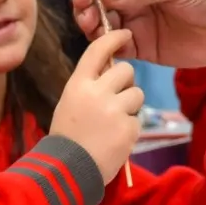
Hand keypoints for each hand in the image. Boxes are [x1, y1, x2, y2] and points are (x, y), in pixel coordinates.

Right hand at [48, 29, 146, 181]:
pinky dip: (130, 129)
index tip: (126, 33)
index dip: (113, 38)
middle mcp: (97, 92)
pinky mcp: (128, 128)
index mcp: (78, 84)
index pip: (97, 50)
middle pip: (126, 70)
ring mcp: (114, 110)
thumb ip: (90, 87)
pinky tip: (115, 140)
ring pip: (137, 94)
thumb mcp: (70, 103)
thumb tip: (112, 74)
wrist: (68, 170)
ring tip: (114, 123)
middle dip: (126, 82)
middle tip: (116, 99)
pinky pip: (137, 119)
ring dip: (130, 106)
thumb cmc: (67, 137)